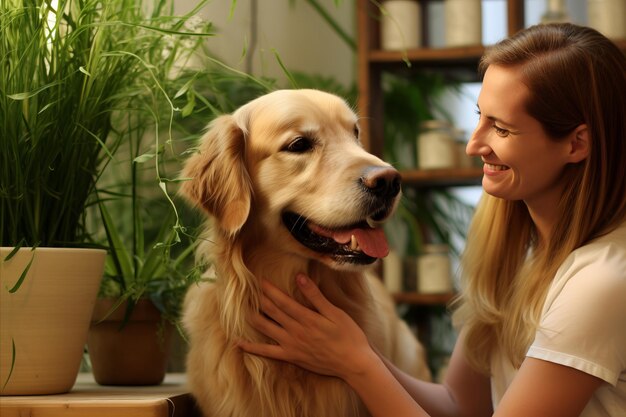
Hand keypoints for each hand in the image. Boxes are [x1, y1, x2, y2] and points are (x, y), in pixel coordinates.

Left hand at [238, 274, 376, 379]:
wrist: (353, 363)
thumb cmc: (348, 335)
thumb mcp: (335, 312)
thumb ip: (315, 296)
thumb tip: (300, 277)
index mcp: (307, 318)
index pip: (282, 300)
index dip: (270, 289)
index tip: (259, 280)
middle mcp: (295, 331)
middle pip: (271, 311)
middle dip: (259, 299)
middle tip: (247, 289)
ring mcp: (291, 345)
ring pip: (266, 328)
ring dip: (252, 317)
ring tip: (241, 307)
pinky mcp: (291, 356)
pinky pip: (267, 352)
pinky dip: (252, 348)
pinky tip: (238, 343)